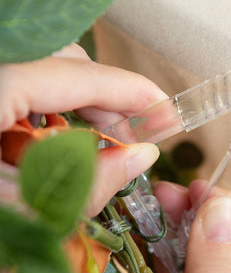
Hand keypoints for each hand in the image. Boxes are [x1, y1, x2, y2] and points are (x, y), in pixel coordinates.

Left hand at [0, 45, 166, 214]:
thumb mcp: (23, 207)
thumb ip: (86, 183)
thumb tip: (140, 157)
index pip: (82, 75)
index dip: (132, 92)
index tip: (166, 112)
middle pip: (66, 65)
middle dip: (110, 101)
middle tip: (139, 137)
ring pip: (47, 72)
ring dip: (83, 105)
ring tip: (106, 144)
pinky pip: (26, 86)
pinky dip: (52, 110)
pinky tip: (63, 142)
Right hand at [154, 180, 230, 272]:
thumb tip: (218, 211)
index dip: (230, 211)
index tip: (200, 186)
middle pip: (227, 255)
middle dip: (197, 219)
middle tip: (165, 196)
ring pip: (198, 272)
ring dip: (173, 239)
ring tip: (148, 212)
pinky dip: (158, 268)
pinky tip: (143, 248)